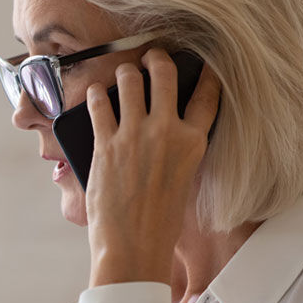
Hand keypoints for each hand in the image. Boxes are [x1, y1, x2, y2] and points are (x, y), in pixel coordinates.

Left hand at [84, 48, 220, 286]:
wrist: (133, 246)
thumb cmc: (158, 222)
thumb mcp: (182, 180)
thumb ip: (176, 150)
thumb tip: (162, 128)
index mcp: (193, 143)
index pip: (208, 95)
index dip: (207, 73)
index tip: (204, 61)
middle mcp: (166, 132)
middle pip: (165, 75)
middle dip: (157, 58)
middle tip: (152, 56)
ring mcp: (134, 135)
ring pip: (130, 80)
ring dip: (125, 72)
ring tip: (122, 73)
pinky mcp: (105, 143)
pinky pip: (98, 104)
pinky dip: (95, 95)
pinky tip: (94, 93)